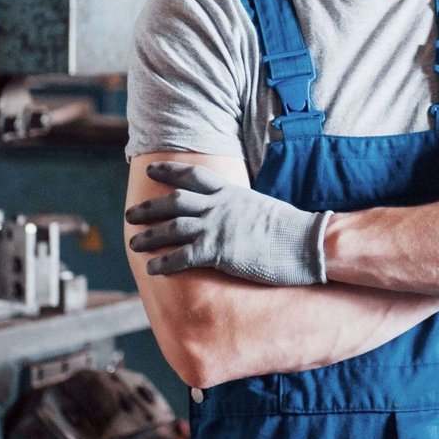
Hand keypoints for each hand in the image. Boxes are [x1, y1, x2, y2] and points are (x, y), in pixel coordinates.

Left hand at [125, 161, 330, 285]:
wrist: (307, 242)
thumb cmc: (291, 230)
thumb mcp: (262, 209)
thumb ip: (243, 210)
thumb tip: (238, 217)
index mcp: (231, 193)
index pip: (194, 175)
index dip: (170, 171)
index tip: (152, 170)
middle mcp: (220, 206)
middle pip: (175, 201)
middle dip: (150, 207)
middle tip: (131, 214)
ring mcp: (218, 227)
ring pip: (172, 227)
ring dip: (149, 235)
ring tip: (133, 243)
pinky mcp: (219, 251)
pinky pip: (182, 256)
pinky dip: (164, 262)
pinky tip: (152, 269)